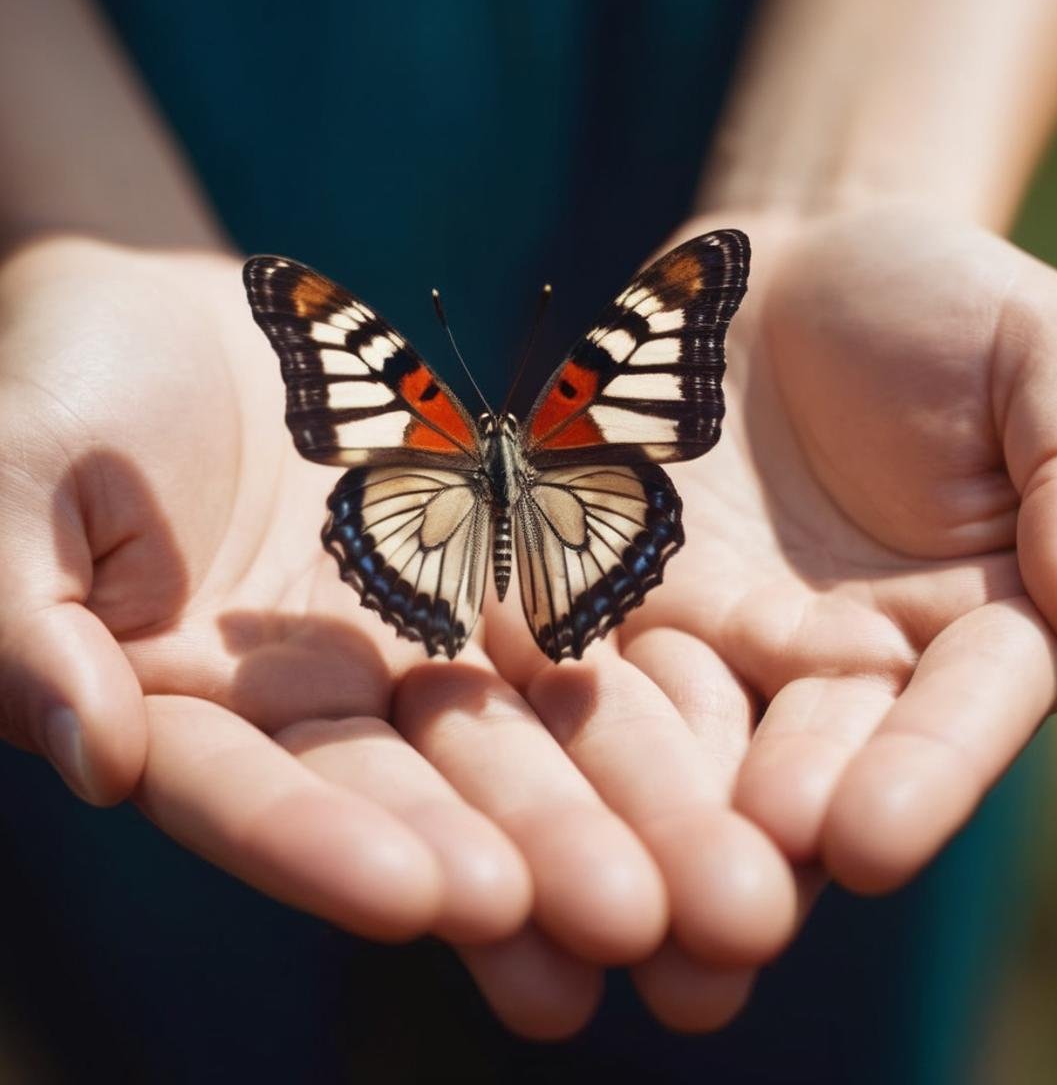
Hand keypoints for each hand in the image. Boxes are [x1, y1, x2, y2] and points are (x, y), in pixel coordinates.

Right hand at [0, 235, 691, 1037]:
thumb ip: (21, 613)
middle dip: (539, 860)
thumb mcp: (12, 472)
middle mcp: (336, 703)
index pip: (264, 799)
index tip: (442, 901)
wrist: (194, 316)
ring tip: (740, 886)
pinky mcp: (515, 567)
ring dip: (640, 804)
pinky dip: (694, 666)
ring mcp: (433, 641)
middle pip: (438, 794)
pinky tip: (788, 711)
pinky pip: (609, 617)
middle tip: (649, 929)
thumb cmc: (67, 380)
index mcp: (202, 711)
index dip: (337, 851)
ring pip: (545, 730)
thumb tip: (88, 752)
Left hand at [483, 199, 1056, 1026]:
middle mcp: (846, 660)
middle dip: (766, 830)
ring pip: (690, 736)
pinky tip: (499, 766)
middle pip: (816, 757)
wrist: (789, 271)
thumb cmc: (942, 301)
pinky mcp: (621, 594)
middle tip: (721, 916)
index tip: (867, 837)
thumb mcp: (1043, 350)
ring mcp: (725, 637)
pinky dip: (549, 708)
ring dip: (649, 812)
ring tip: (606, 892)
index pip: (964, 710)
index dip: (925, 774)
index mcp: (973, 621)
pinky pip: (583, 654)